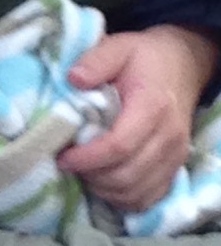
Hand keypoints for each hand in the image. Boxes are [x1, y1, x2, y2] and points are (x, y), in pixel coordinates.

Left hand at [57, 25, 218, 212]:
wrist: (182, 65)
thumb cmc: (144, 59)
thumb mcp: (119, 47)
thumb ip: (96, 60)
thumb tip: (73, 78)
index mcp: (153, 107)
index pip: (118, 146)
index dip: (86, 158)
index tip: (63, 157)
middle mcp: (169, 136)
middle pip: (126, 175)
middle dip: (91, 176)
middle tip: (70, 165)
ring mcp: (174, 155)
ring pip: (135, 192)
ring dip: (103, 189)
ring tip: (85, 172)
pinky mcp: (174, 168)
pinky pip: (147, 198)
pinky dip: (122, 198)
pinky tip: (104, 184)